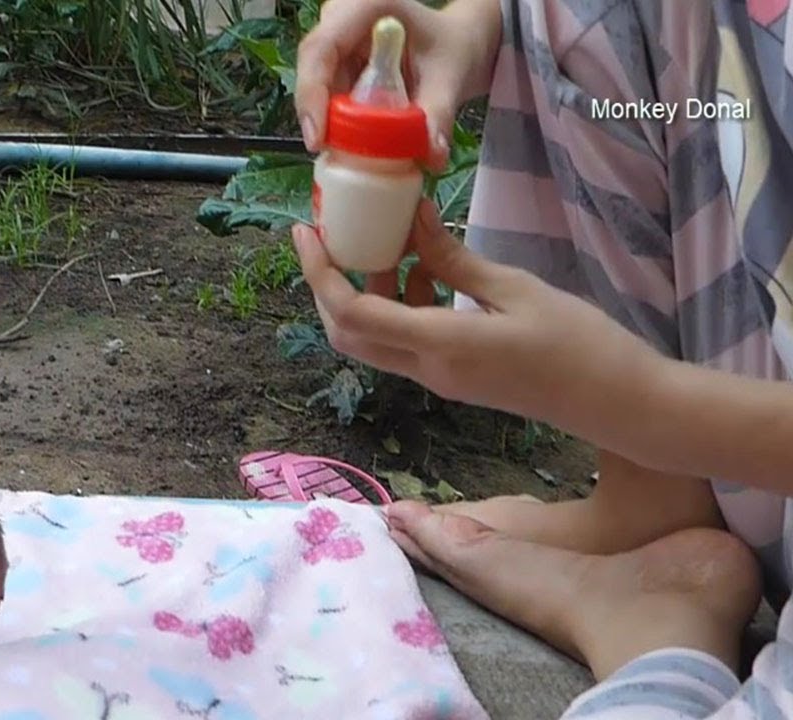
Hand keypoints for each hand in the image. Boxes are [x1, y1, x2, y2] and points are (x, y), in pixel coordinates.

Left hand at [291, 199, 664, 440]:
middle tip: (331, 237)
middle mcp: (428, 370)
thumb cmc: (580, 343)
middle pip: (348, 333)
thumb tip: (411, 218)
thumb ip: (454, 258)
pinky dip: (401, 305)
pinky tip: (431, 269)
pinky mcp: (454, 379)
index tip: (305, 232)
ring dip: (368, 292)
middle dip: (328, 285)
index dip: (320, 274)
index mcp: (439, 345)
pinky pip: (406, 342)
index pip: (353, 313)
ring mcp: (439, 379)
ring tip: (392, 242)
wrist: (618, 404)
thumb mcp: (516, 288)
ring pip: (375, 339)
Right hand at [295, 0, 501, 299]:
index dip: (312, 94)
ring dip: (330, 121)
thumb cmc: (454, 48)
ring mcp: (337, 41)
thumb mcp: (450, 77)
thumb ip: (438, 114)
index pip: (322, 49)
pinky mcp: (337, 63)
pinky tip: (354, 142)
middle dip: (318, 114)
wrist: (458, 46)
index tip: (318, 139)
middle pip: (312, 69)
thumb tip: (431, 158)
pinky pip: (328, 96)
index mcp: (367, 6)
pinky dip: (338, 122)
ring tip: (348, 152)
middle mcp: (342, 19)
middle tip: (329, 153)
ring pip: (316, 86)